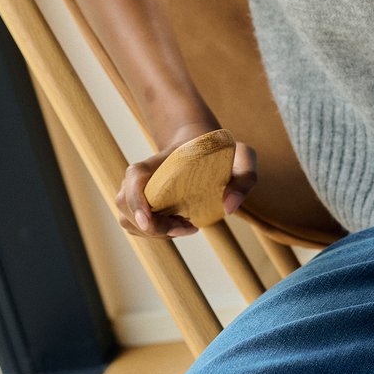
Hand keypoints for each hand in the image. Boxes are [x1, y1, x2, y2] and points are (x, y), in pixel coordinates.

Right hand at [115, 127, 257, 238]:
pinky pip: (136, 225)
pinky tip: (178, 224)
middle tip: (188, 225)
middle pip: (127, 205)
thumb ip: (246, 176)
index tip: (149, 220)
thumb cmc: (221, 150)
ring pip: (128, 219)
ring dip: (154, 232)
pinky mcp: (140, 203)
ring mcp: (137, 189)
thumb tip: (229, 207)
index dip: (136, 199)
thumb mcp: (243, 156)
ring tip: (185, 225)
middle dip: (155, 226)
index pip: (135, 176)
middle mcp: (143, 174)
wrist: (199, 141)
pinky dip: (154, 232)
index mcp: (163, 159)